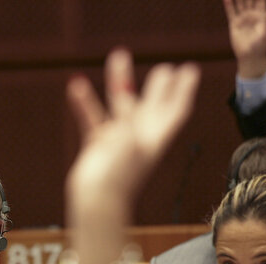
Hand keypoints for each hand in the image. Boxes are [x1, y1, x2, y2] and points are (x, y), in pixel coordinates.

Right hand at [65, 48, 199, 263]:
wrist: (95, 205)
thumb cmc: (116, 181)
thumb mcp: (128, 148)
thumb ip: (128, 126)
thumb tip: (122, 107)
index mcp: (154, 139)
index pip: (175, 111)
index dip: (182, 91)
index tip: (189, 71)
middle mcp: (139, 138)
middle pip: (152, 106)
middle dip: (160, 87)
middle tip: (166, 69)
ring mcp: (117, 142)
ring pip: (119, 106)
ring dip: (120, 82)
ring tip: (118, 56)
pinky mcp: (97, 147)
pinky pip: (92, 118)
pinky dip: (85, 102)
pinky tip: (76, 86)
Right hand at [224, 0, 265, 78]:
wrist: (250, 55)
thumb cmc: (261, 45)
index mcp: (261, 15)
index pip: (260, 1)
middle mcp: (252, 15)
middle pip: (249, 0)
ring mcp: (243, 19)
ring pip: (240, 4)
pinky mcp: (234, 24)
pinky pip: (231, 13)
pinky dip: (228, 6)